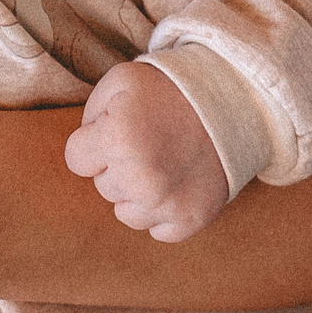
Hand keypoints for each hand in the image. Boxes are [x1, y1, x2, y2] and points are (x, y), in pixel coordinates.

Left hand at [66, 60, 228, 241]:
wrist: (234, 101)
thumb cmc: (172, 88)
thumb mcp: (121, 81)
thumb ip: (91, 115)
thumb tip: (85, 149)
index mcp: (117, 140)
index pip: (77, 159)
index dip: (94, 141)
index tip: (117, 129)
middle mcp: (139, 179)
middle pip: (103, 185)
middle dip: (116, 164)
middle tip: (147, 141)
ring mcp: (167, 203)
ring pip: (126, 213)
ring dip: (137, 192)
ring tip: (162, 162)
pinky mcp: (192, 219)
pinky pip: (158, 231)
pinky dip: (165, 212)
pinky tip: (177, 183)